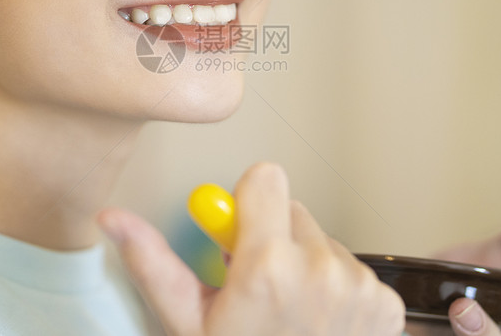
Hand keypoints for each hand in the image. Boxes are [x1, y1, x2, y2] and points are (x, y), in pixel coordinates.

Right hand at [98, 163, 404, 335]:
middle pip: (293, 210)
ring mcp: (359, 287)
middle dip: (272, 237)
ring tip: (289, 310)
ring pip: (323, 241)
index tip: (239, 232)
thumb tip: (113, 219)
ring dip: (305, 264)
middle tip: (258, 285)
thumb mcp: (187, 323)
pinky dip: (336, 288)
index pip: (266, 178)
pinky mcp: (387, 304)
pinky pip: (353, 269)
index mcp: (269, 267)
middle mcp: (322, 270)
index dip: (246, 202)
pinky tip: (318, 322)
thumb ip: (152, 262)